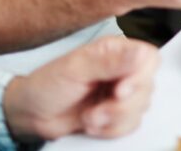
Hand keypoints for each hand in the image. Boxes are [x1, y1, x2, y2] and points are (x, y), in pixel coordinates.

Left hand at [4, 37, 157, 140]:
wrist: (32, 115)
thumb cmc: (47, 85)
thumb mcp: (75, 69)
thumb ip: (110, 61)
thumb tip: (141, 53)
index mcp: (115, 50)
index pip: (148, 58)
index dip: (141, 77)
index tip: (121, 92)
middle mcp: (122, 70)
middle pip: (147, 88)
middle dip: (121, 107)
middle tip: (97, 111)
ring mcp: (121, 93)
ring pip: (141, 109)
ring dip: (113, 120)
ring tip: (90, 117)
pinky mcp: (118, 114)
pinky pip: (131, 125)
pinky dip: (111, 130)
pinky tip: (93, 124)